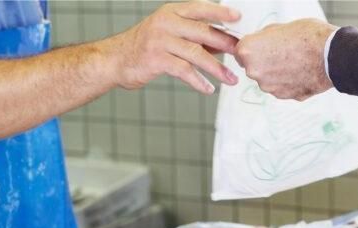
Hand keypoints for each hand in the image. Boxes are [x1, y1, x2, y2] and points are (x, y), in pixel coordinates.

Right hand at [103, 1, 240, 93]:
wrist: (115, 60)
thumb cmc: (147, 47)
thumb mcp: (170, 34)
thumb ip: (195, 36)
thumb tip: (226, 42)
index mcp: (172, 12)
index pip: (200, 8)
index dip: (220, 12)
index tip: (238, 17)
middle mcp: (166, 22)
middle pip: (202, 31)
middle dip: (225, 43)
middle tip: (241, 54)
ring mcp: (160, 40)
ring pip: (196, 53)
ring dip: (217, 68)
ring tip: (231, 79)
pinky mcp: (156, 59)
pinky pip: (184, 70)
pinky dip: (199, 81)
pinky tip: (208, 89)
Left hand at [236, 19, 336, 99]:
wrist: (330, 56)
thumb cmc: (308, 37)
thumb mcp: (280, 27)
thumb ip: (265, 38)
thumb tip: (262, 43)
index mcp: (249, 51)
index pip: (239, 51)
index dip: (252, 48)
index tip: (261, 47)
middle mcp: (255, 72)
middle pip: (253, 66)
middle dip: (264, 61)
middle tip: (282, 52)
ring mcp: (269, 87)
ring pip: (268, 79)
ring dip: (276, 73)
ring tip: (295, 62)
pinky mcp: (283, 96)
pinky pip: (281, 88)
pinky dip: (288, 82)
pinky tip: (300, 71)